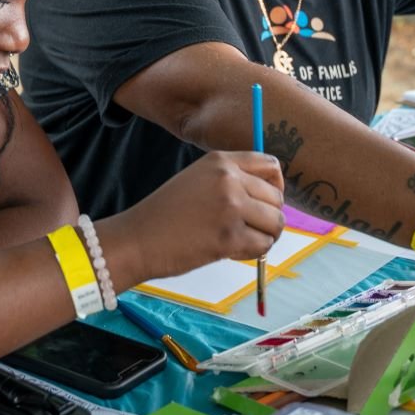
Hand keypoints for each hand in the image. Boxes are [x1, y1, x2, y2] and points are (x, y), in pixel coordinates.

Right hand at [112, 151, 284, 281]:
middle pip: (277, 198)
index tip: (266, 203)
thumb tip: (270, 197)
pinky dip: (252, 253)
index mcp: (220, 161)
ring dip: (264, 237)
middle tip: (247, 230)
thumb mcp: (197, 180)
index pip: (270, 165)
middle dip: (268, 217)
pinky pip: (263, 245)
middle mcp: (228, 179)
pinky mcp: (229, 236)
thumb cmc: (165, 215)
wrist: (137, 239)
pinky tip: (230, 251)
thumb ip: (231, 181)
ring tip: (239, 241)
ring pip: (276, 223)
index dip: (276, 186)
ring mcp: (230, 207)